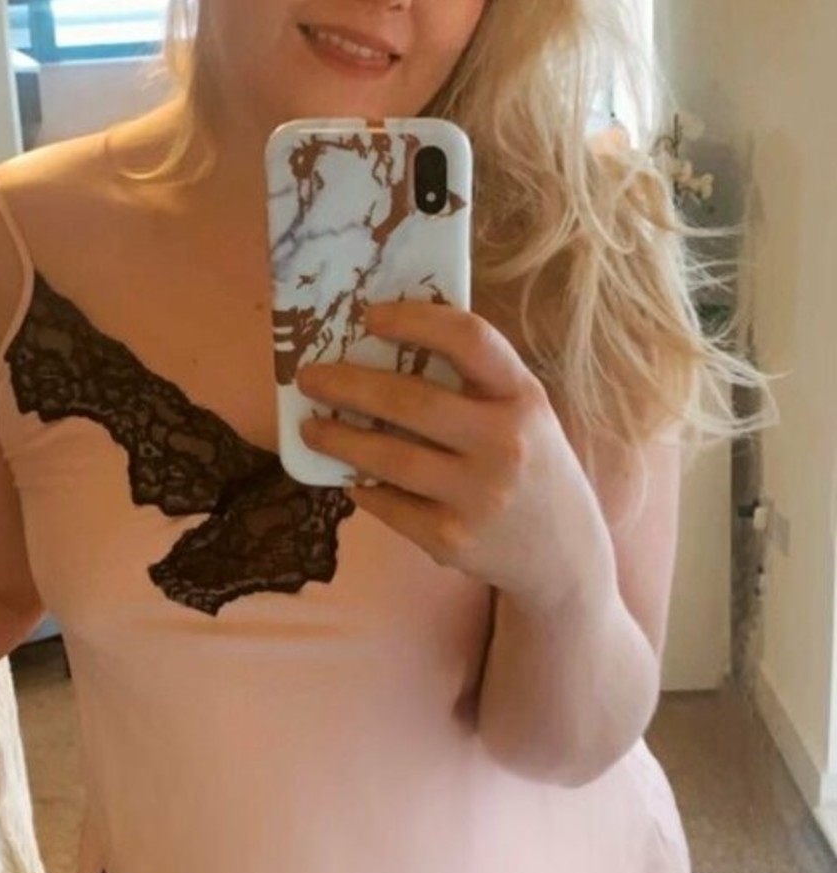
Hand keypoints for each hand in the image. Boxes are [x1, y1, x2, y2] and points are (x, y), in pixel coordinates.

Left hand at [295, 299, 612, 611]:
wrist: (564, 556)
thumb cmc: (531, 466)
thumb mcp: (524, 414)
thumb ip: (475, 383)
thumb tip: (385, 347)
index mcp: (524, 398)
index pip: (469, 340)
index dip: (414, 320)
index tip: (369, 317)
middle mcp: (505, 444)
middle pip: (411, 402)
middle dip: (348, 386)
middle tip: (309, 377)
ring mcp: (478, 497)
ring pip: (389, 458)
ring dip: (338, 439)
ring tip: (310, 428)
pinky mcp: (451, 540)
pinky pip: (389, 504)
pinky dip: (361, 486)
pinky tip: (348, 475)